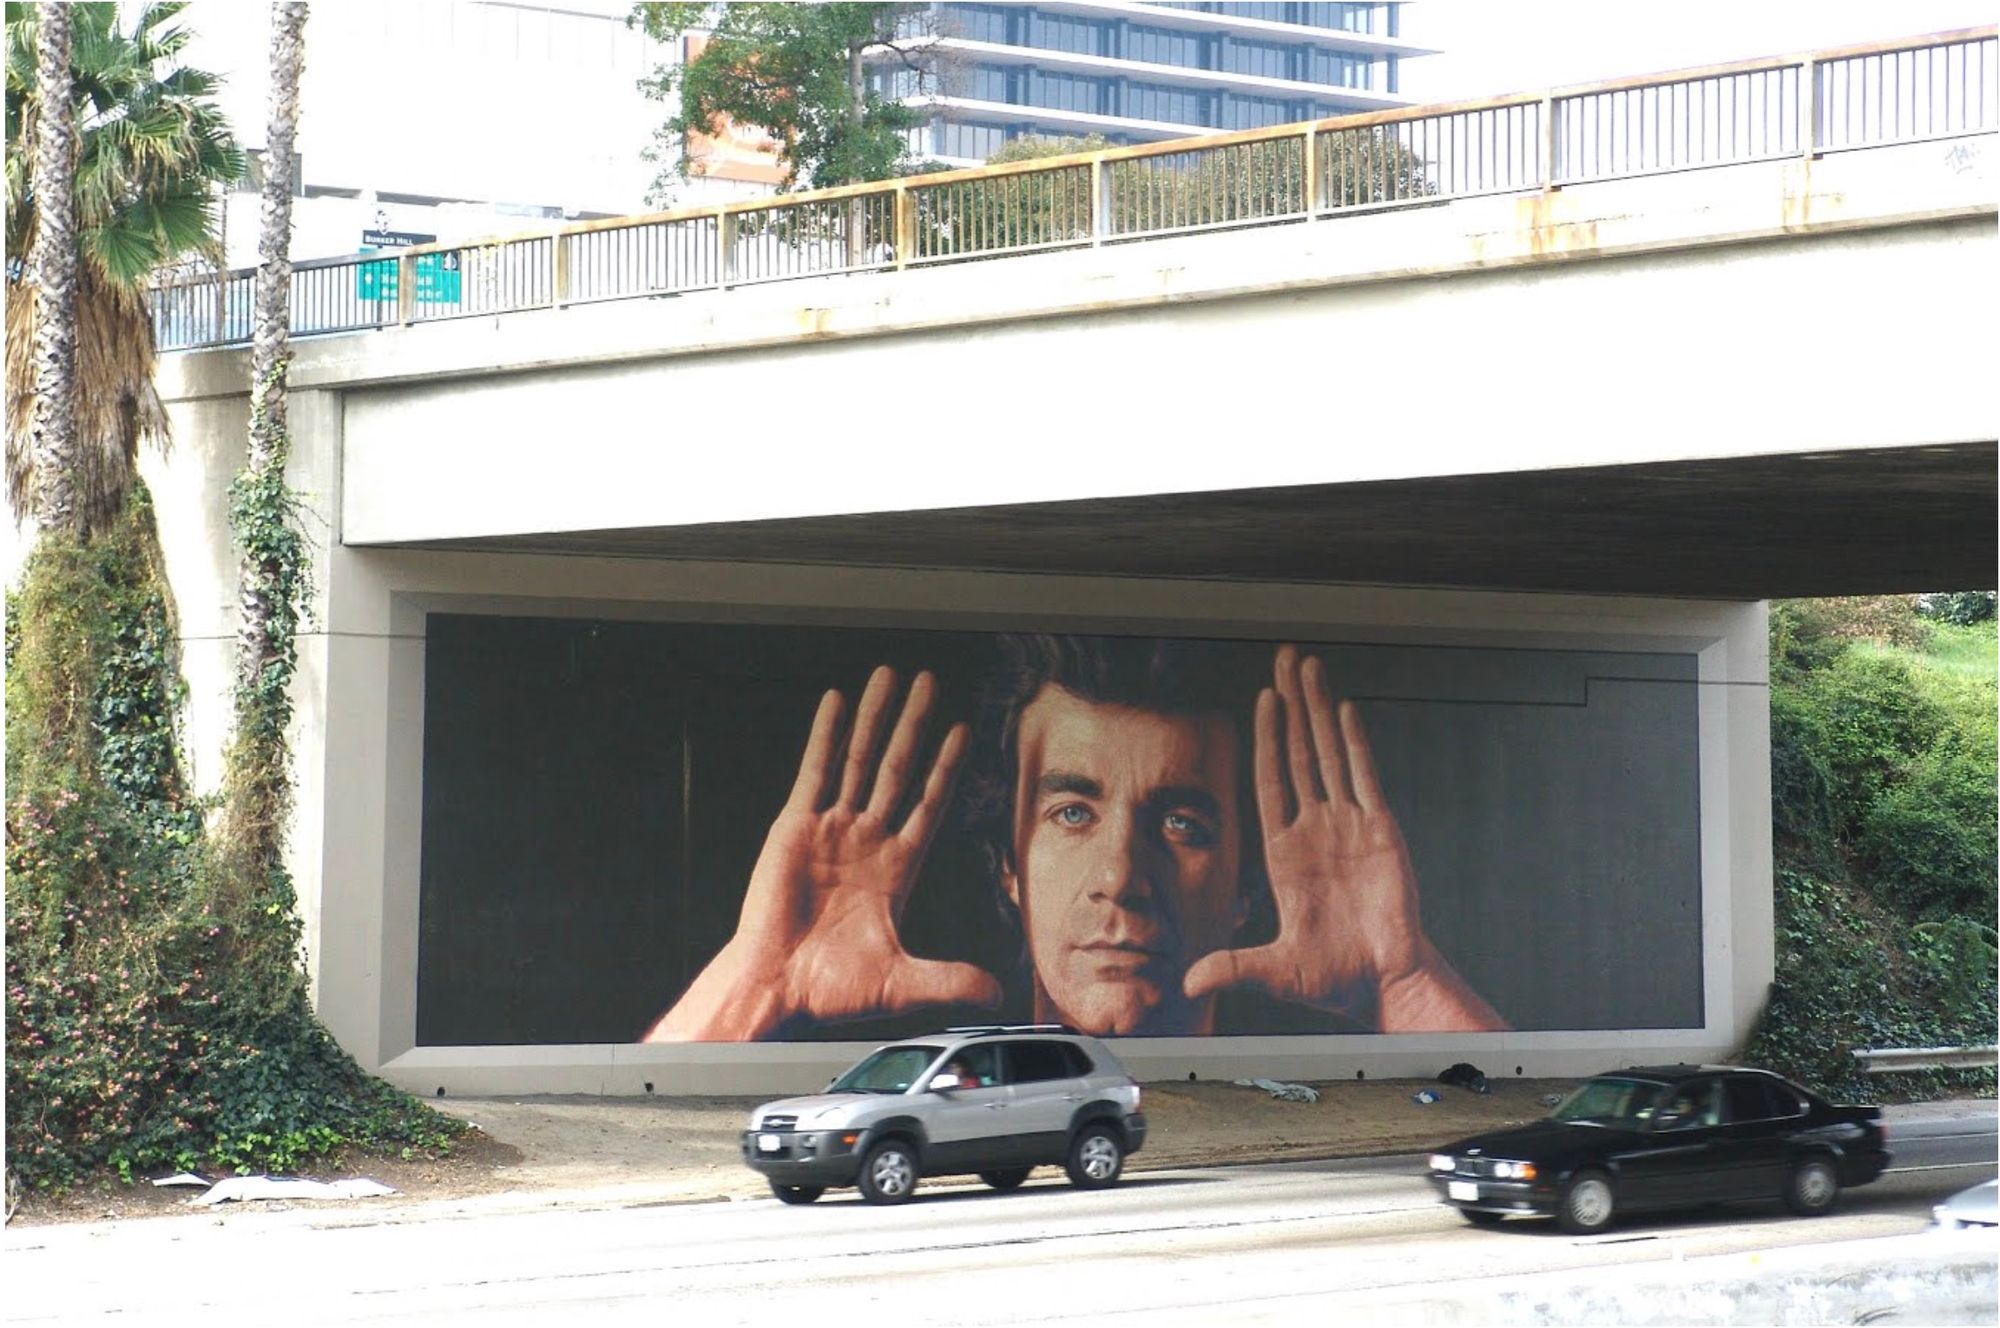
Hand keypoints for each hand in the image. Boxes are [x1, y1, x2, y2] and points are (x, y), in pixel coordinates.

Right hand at [644, 666, 1000, 1041]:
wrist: (776, 987)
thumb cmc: (831, 989)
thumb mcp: (904, 983)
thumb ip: (951, 981)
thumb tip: (998, 995)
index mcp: (895, 870)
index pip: (929, 805)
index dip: (946, 769)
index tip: (962, 731)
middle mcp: (865, 841)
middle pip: (898, 769)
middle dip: (913, 725)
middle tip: (929, 683)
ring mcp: (830, 830)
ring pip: (859, 760)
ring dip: (875, 718)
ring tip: (889, 677)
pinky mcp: (795, 826)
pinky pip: (815, 771)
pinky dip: (826, 736)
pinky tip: (837, 702)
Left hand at [1183, 645, 1504, 1031]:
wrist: (1386, 984)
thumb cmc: (1335, 979)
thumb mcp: (1274, 971)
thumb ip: (1232, 968)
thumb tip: (1186, 984)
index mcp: (1286, 854)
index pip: (1271, 782)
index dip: (1266, 739)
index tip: (1261, 699)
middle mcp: (1317, 830)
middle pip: (1300, 753)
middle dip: (1291, 705)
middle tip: (1284, 659)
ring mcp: (1350, 827)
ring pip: (1332, 754)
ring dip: (1320, 710)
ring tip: (1310, 667)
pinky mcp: (1383, 833)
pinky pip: (1366, 778)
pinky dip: (1356, 743)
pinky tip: (1345, 710)